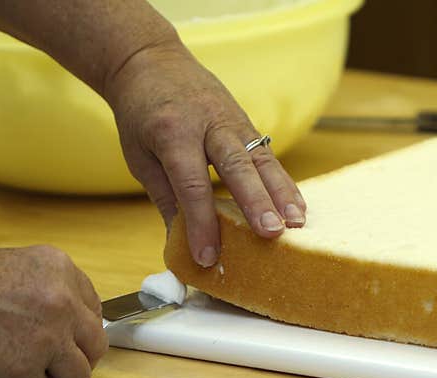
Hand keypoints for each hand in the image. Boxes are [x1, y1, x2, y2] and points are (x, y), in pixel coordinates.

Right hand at [0, 245, 108, 377]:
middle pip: (96, 344)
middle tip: (61, 364)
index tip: (71, 338)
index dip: (82, 328)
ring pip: (79, 375)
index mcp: (62, 271)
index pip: (94, 309)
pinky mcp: (27, 369)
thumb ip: (49, 290)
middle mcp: (64, 303)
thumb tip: (66, 321)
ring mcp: (49, 338)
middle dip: (80, 358)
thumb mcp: (19, 267)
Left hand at [104, 40, 306, 266]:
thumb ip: (165, 198)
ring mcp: (232, 120)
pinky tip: (297, 208)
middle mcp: (207, 123)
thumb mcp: (140, 156)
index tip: (208, 257)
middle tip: (270, 233)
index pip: (191, 184)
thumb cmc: (141, 114)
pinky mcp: (247, 122)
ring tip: (296, 223)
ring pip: (262, 158)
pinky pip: (268, 155)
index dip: (200, 223)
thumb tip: (181, 245)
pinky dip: (284, 183)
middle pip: (236, 166)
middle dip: (255, 202)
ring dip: (281, 193)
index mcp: (171, 133)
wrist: (150, 60)